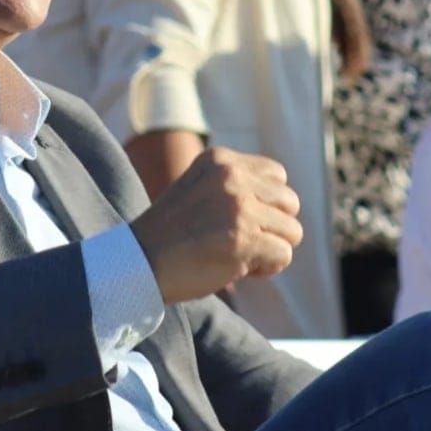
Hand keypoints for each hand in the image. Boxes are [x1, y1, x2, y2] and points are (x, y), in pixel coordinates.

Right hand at [129, 147, 301, 304]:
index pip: (277, 176)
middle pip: (290, 202)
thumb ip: (233, 186)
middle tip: (240, 241)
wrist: (138, 263)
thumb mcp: (197, 189)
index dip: (265, 204)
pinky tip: (238, 270)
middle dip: (272, 226)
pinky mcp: (243, 238)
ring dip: (270, 248)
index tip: (237, 221)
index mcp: (219, 160)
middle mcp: (231, 176)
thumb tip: (283, 202)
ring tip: (238, 255)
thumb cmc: (169, 234)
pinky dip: (267, 268)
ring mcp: (238, 207)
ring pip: (292, 231)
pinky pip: (283, 255)